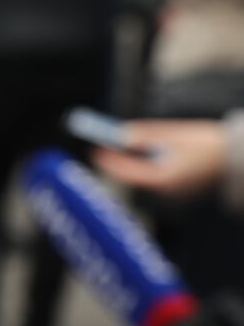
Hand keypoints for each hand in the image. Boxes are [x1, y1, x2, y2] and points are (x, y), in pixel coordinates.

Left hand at [94, 120, 226, 195]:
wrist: (239, 158)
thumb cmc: (208, 145)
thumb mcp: (174, 135)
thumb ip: (146, 136)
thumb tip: (121, 135)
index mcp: (165, 179)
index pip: (129, 173)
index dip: (110, 162)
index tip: (96, 150)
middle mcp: (168, 190)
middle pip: (133, 177)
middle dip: (118, 162)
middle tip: (102, 148)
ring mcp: (175, 190)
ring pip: (144, 177)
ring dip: (131, 164)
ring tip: (116, 148)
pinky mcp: (182, 187)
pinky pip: (157, 176)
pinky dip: (145, 166)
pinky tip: (138, 155)